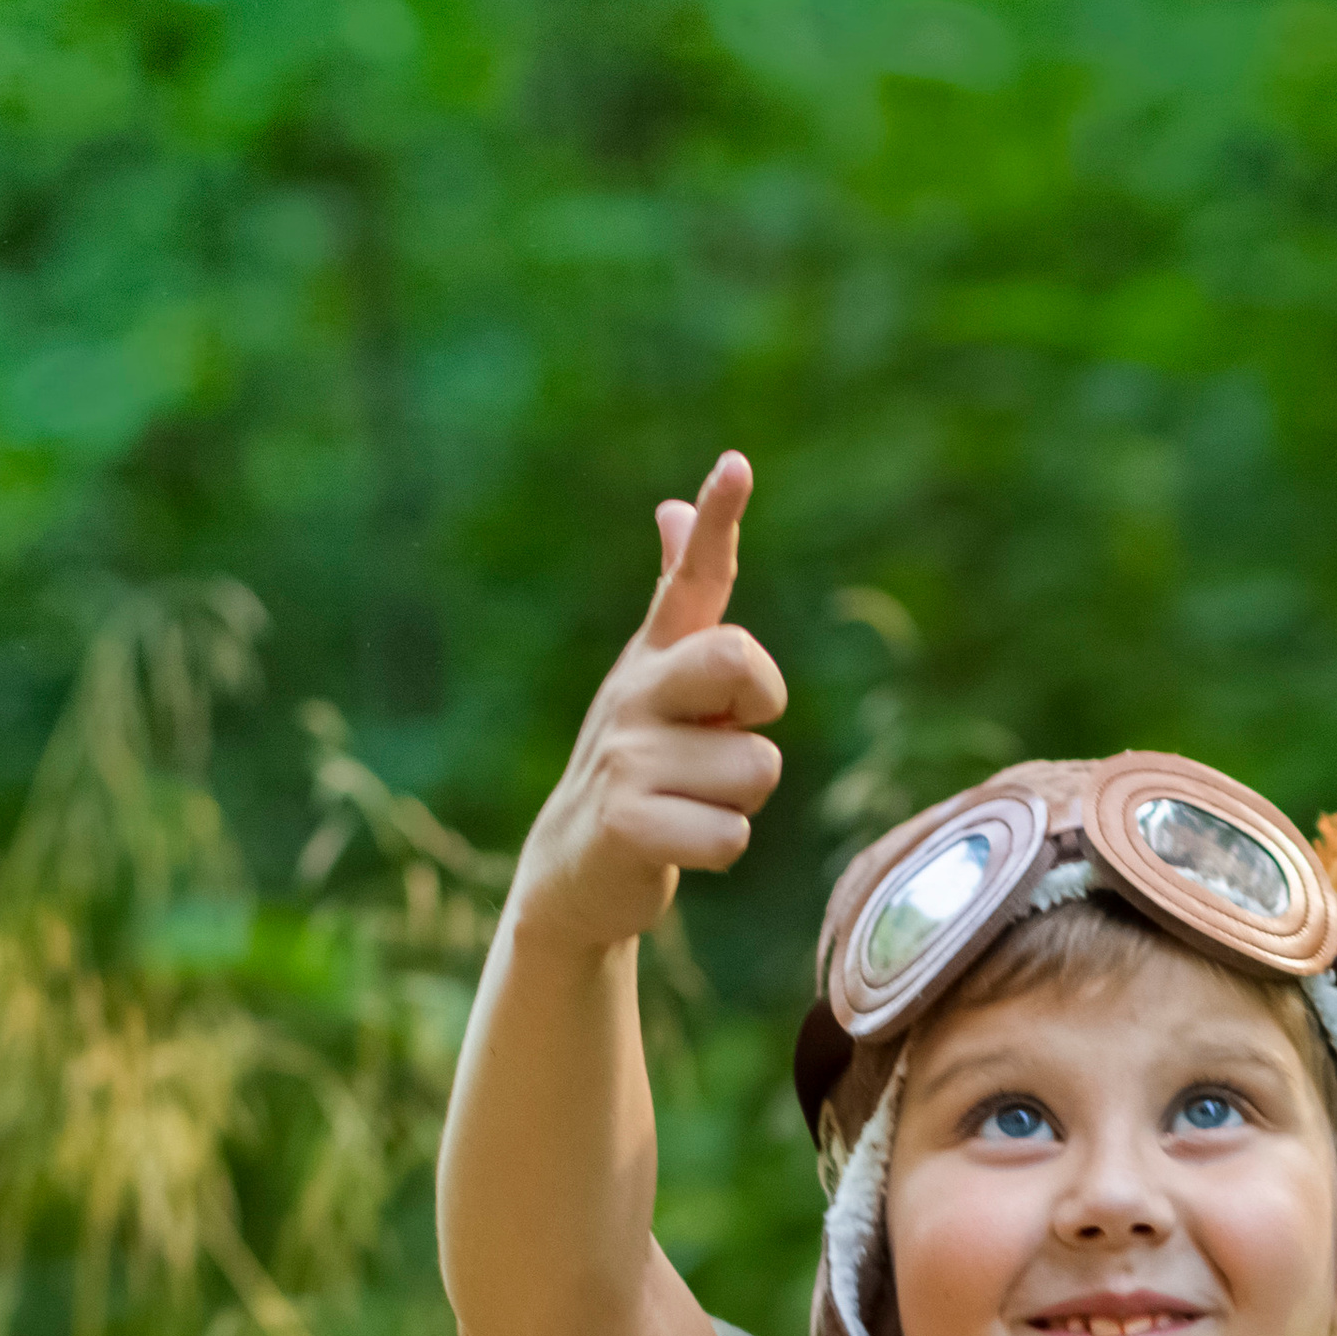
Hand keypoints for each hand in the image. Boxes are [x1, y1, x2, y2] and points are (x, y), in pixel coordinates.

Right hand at [506, 452, 787, 957]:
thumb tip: (673, 506)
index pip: (690, 577)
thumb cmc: (638, 766)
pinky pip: (732, 835)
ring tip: (691, 804)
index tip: (736, 467)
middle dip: (760, 701)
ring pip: (756, 769)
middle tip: (726, 732)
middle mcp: (635, 692)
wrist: (576, 868)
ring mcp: (625, 757)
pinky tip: (680, 843)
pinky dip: (722, 849)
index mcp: (655, 655)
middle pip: (738, 658)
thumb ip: (678, 601)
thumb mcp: (656, 681)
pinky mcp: (626, 824)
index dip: (716, 522)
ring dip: (740, 800)